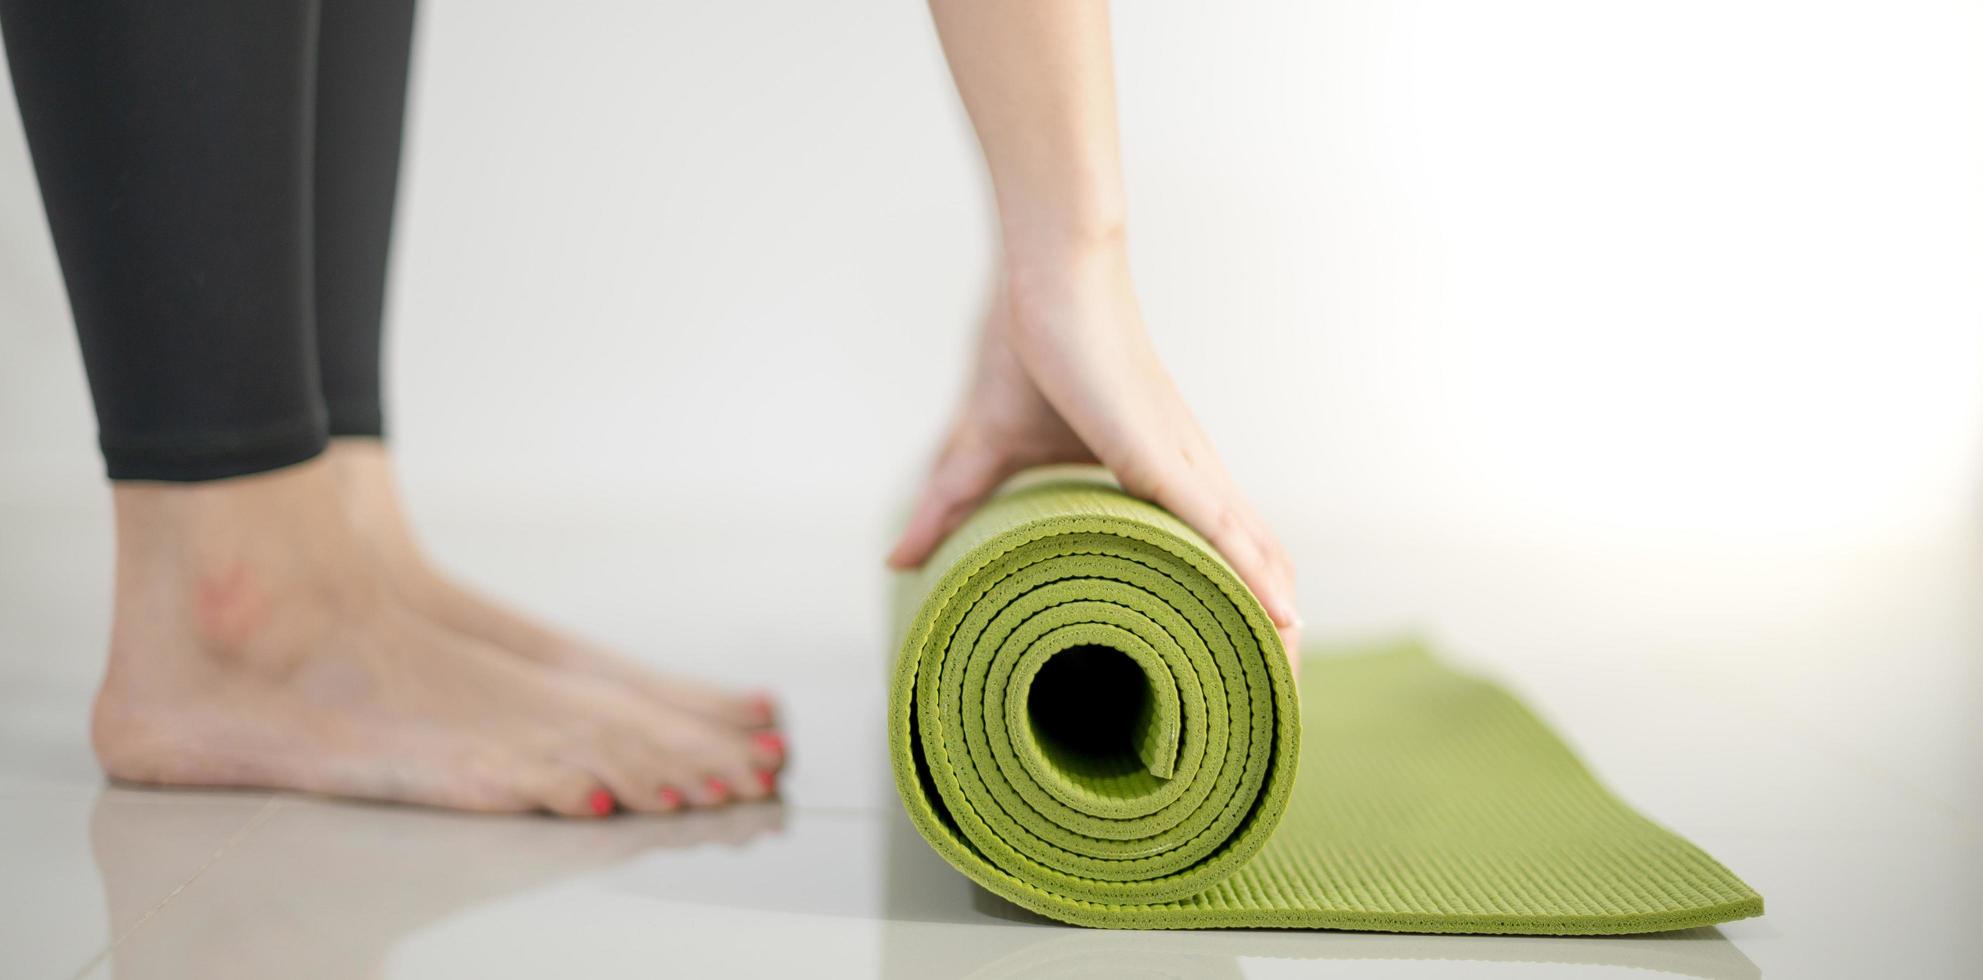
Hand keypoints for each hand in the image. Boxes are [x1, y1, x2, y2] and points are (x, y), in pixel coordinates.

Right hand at [888, 244, 1301, 670]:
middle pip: (1251, 564)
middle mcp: (1187, 475)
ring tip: (1291, 677)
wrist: (1043, 279)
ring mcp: (1185, 467)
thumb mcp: (981, 453)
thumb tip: (896, 560)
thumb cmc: (1026, 349)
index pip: (1213, 551)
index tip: (1244, 661)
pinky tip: (1284, 616)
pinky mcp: (1166, 459)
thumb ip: (947, 509)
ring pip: (1252, 556)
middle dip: (1270, 631)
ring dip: (1275, 618)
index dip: (1236, 604)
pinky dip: (1254, 574)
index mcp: (1156, 477)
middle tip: (1282, 693)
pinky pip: (1225, 528)